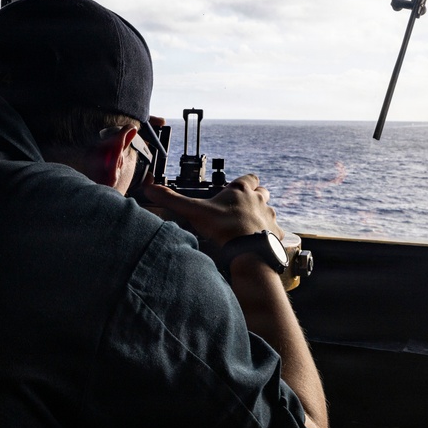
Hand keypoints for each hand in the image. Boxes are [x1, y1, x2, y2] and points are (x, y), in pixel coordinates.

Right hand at [141, 174, 284, 246]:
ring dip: (261, 215)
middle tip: (241, 207)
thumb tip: (151, 189)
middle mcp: (258, 200)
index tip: (235, 188)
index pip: (249, 177)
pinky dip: (269, 234)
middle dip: (254, 197)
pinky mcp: (276, 233)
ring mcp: (269, 216)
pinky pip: (276, 231)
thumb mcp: (194, 211)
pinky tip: (260, 241)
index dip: (243, 182)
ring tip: (249, 226)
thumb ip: (172, 199)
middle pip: (262, 192)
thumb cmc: (224, 227)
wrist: (248, 250)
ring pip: (269, 210)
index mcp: (241, 190)